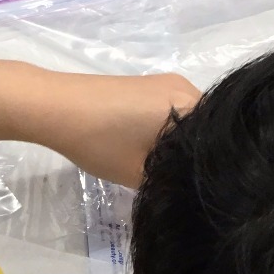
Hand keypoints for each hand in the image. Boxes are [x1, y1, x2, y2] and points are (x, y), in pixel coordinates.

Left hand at [19, 69, 200, 188]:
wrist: (54, 107)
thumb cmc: (100, 140)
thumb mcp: (139, 174)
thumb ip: (170, 181)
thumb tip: (186, 189)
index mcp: (191, 104)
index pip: (219, 140)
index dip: (214, 166)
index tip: (204, 188)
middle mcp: (185, 87)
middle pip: (204, 129)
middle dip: (194, 155)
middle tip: (185, 184)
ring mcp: (163, 83)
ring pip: (184, 121)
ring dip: (177, 144)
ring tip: (166, 170)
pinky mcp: (144, 85)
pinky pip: (168, 112)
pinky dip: (164, 132)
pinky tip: (150, 151)